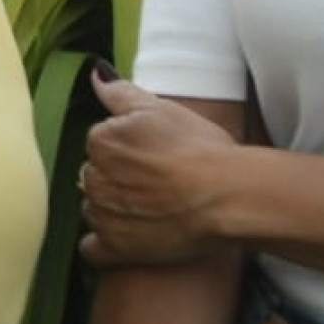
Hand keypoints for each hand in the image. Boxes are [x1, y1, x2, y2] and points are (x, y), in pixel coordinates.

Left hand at [80, 75, 237, 267]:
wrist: (230, 197)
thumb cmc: (201, 150)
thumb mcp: (161, 109)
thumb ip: (120, 92)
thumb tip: (95, 74)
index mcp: (101, 141)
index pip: (102, 144)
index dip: (128, 151)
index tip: (152, 157)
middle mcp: (93, 178)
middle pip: (96, 176)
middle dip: (118, 179)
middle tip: (155, 184)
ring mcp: (102, 215)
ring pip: (95, 208)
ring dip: (113, 209)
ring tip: (151, 210)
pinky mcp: (115, 247)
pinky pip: (93, 248)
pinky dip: (104, 245)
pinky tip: (126, 239)